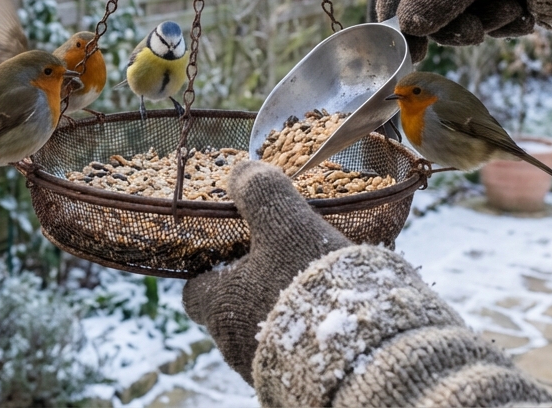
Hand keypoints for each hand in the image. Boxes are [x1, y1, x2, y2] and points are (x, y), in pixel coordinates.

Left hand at [182, 161, 350, 383]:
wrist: (358, 354)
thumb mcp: (284, 224)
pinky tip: (335, 310)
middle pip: (230, 310)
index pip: (193, 291)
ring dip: (284, 306)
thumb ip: (261, 192)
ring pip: (265, 329)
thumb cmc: (308, 284)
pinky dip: (308, 329)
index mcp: (219, 308)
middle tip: (282, 260)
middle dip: (253, 285)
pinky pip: (296, 349)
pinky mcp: (300, 381)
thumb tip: (240, 170)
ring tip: (316, 282)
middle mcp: (235, 346)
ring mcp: (266, 368)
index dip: (207, 268)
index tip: (230, 247)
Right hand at [376, 0, 539, 60]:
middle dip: (458, 23)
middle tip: (481, 30)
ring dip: (489, 22)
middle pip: (428, 9)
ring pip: (460, 19)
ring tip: (515, 8)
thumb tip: (406, 26)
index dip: (396, 18)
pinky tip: (525, 11)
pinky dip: (506, 22)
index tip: (411, 52)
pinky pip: (487, 19)